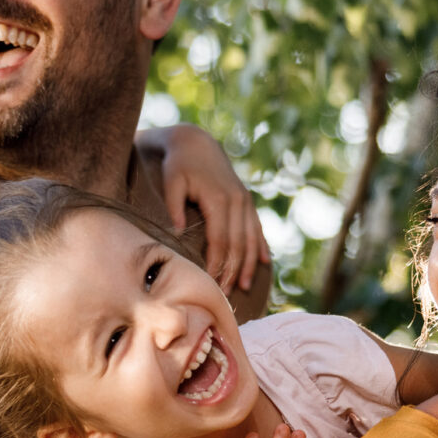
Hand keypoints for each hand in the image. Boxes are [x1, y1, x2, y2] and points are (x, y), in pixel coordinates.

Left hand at [148, 124, 269, 294]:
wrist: (196, 143)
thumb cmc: (178, 165)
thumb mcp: (171, 182)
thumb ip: (174, 207)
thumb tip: (177, 232)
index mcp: (219, 199)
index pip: (221, 240)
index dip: (217, 263)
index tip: (211, 283)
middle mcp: (237, 201)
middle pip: (238, 244)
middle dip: (232, 270)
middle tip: (224, 294)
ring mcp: (244, 201)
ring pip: (251, 238)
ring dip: (248, 264)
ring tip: (243, 286)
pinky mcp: (246, 200)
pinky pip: (257, 227)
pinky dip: (261, 246)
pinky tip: (265, 263)